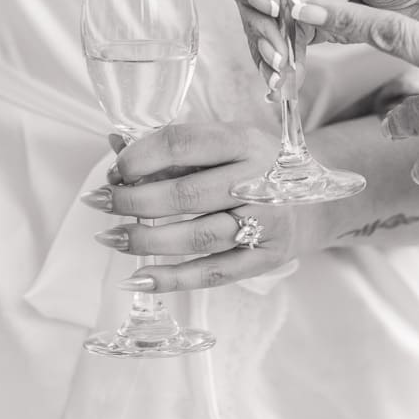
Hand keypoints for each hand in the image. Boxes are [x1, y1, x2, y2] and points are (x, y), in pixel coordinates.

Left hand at [83, 119, 320, 290]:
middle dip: (133, 200)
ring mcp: (267, 222)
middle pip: (186, 194)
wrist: (318, 200)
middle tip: (101, 202)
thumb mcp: (224, 144)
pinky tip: (138, 277)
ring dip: (145, 239)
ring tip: (110, 236)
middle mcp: (260, 179)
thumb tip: (115, 145)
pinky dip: (171, 279)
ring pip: (197, 236)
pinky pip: (212, 273)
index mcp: (244, 140)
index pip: (184, 142)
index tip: (115, 168)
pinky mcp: (265, 259)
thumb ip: (172, 146)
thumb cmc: (255, 167)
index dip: (141, 156)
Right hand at [211, 0, 418, 66]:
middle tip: (277, 50)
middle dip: (255, 18)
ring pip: (251, 12)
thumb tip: (295, 2)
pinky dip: (277, 56)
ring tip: (282, 71)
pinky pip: (272, 33)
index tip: (270, 3)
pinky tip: (284, 76)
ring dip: (264, 44)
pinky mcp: (293, 11)